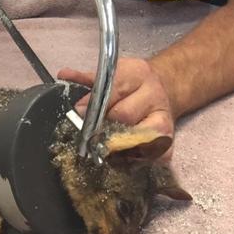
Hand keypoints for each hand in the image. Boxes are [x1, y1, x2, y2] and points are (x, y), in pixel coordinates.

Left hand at [57, 57, 174, 161]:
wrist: (164, 88)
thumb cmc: (133, 83)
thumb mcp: (115, 72)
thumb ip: (91, 78)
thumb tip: (64, 76)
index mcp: (139, 74)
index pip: (114, 89)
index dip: (94, 102)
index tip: (79, 111)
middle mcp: (154, 96)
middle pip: (124, 115)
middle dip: (103, 126)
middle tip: (90, 134)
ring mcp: (165, 119)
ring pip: (136, 139)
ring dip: (117, 147)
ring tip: (103, 148)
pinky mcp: (169, 142)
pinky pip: (151, 157)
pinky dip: (136, 161)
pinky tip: (124, 157)